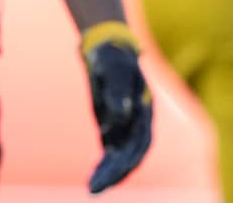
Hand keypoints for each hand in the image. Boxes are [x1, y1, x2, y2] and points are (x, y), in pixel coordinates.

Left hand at [81, 23, 152, 192]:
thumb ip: (116, 93)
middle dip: (114, 174)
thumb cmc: (111, 58)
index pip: (137, 145)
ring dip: (109, 171)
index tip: (109, 177)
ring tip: (93, 187)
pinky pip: (111, 146)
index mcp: (143, 112)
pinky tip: (96, 173)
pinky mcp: (112, 122)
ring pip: (121, 154)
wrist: (106, 47)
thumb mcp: (112, 71)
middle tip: (94, 189)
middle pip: (130, 155)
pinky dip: (105, 161)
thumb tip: (119, 117)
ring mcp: (126, 123)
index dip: (125, 163)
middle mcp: (138, 122)